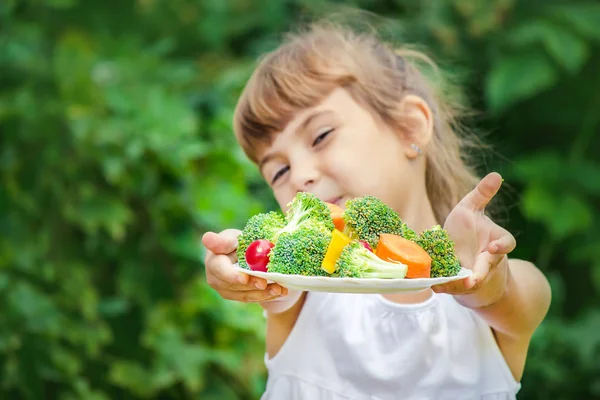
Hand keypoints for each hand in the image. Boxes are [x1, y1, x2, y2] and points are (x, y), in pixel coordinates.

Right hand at [202, 229, 287, 302]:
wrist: (241, 253)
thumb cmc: (235, 242)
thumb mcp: (231, 237)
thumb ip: (222, 241)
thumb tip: (206, 238)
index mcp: (213, 262)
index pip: (221, 271)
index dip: (232, 276)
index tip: (244, 277)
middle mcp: (215, 280)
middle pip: (235, 286)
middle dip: (252, 285)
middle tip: (267, 283)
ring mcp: (225, 290)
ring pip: (245, 295)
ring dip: (263, 293)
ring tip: (279, 289)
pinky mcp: (237, 296)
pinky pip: (252, 298)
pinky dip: (267, 296)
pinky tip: (280, 292)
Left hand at [431, 172, 515, 302]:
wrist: (462, 250)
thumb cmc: (469, 227)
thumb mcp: (471, 208)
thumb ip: (482, 194)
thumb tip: (496, 174)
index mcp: (496, 241)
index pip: (506, 243)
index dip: (502, 246)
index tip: (494, 247)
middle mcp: (487, 260)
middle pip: (487, 269)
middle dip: (481, 274)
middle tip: (473, 280)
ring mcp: (473, 273)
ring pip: (470, 282)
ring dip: (460, 285)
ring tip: (449, 286)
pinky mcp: (458, 282)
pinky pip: (453, 287)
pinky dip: (444, 286)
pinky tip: (433, 286)